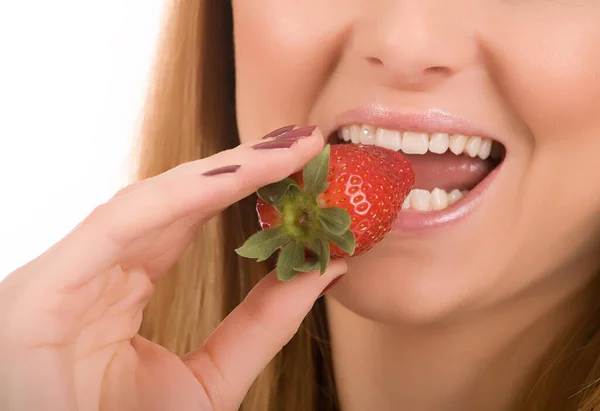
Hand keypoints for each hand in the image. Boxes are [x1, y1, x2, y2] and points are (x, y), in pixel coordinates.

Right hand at [0, 128, 346, 410]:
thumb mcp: (212, 380)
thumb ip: (264, 325)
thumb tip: (328, 267)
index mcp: (118, 288)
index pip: (186, 220)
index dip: (245, 188)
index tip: (302, 166)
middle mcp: (89, 272)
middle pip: (173, 200)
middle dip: (242, 166)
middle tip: (304, 139)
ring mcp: (62, 279)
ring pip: (150, 201)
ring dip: (223, 171)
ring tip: (287, 151)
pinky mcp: (40, 292)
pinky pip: (118, 226)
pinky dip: (179, 198)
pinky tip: (238, 176)